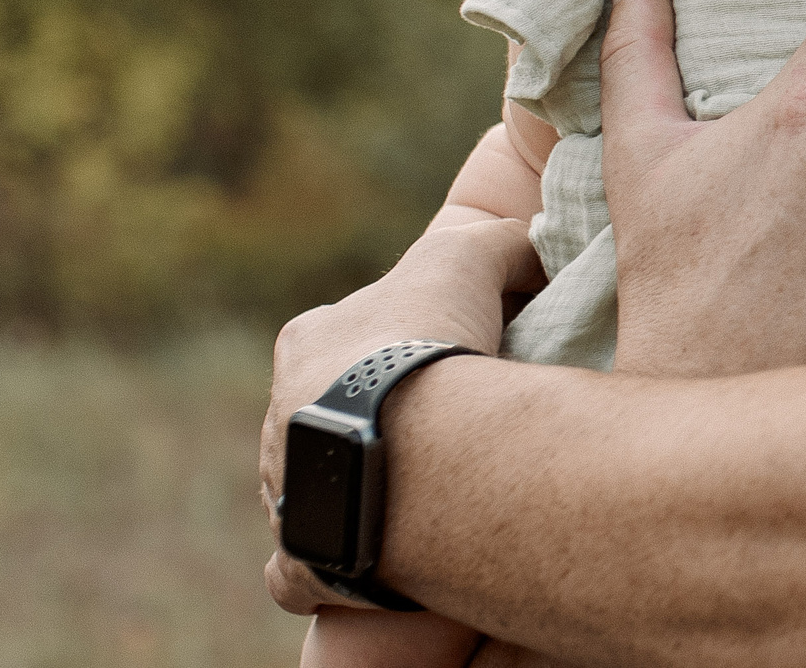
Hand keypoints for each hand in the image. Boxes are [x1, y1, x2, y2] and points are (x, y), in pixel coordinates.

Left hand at [260, 217, 543, 616]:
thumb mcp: (467, 259)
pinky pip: (303, 562)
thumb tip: (527, 243)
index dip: (398, 332)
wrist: (410, 455)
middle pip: (328, 404)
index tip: (444, 350)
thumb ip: (497, 243)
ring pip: (318, 479)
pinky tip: (366, 556)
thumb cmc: (426, 348)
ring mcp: (286, 488)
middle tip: (438, 425)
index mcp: (308, 342)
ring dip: (358, 480)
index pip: (348, 328)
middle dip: (373, 410)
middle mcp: (278, 413)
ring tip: (424, 491)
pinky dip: (327, 560)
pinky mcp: (304, 553)